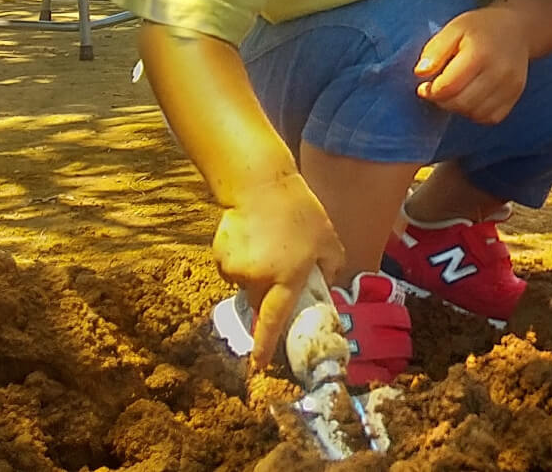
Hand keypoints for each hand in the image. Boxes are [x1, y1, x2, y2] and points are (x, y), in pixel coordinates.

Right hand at [210, 172, 344, 370]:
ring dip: (256, 271)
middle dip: (269, 293)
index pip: (275, 320)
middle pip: (260, 303)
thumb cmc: (300, 211)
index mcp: (288, 277)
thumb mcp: (328, 240)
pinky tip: (250, 236)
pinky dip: (241, 259)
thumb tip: (326, 288)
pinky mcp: (220, 257)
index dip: (266, 346)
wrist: (260, 184)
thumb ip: (331, 268)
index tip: (258, 367)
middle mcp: (259, 278)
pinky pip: (233, 268)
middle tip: (280, 265)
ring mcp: (236, 268)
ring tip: (268, 241)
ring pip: (246, 282)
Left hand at [415, 7, 530, 124]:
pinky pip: (490, 118)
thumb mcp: (453, 29)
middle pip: (461, 103)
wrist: (515, 29)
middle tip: (438, 90)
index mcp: (480, 53)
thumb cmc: (480, 28)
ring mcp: (510, 86)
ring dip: (459, 108)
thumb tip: (421, 73)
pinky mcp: (516, 95)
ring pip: (475, 114)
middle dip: (443, 101)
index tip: (425, 86)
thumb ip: (435, 50)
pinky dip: (476, 113)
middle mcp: (499, 72)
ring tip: (456, 92)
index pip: (448, 87)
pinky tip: (472, 97)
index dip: (430, 91)